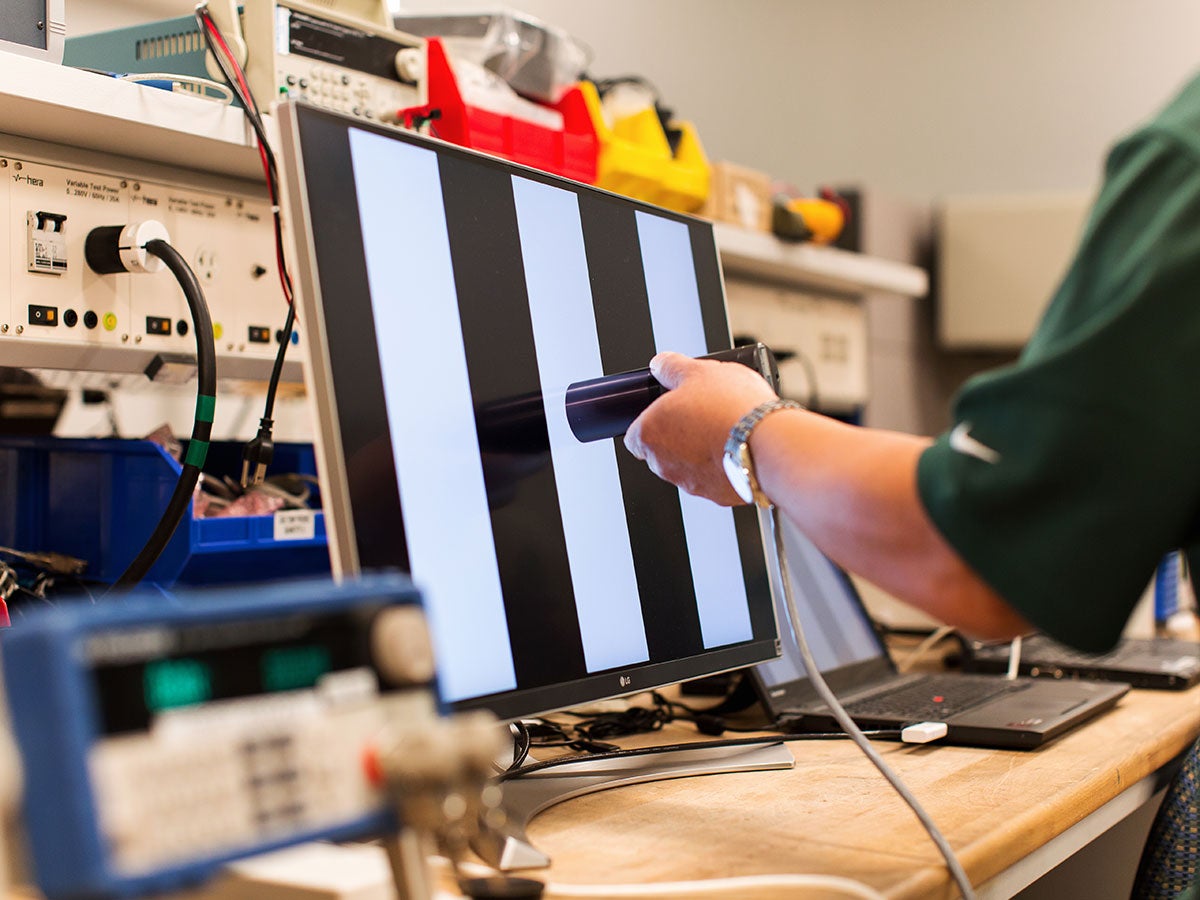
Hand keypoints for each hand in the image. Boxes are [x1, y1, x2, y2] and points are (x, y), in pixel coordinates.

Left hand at [624, 350, 777, 504]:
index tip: (671, 410)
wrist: (767, 443)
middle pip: (661, 450)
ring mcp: (689, 483)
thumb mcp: (699, 370)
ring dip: (700, 451)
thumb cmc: (731, 409)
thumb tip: (661, 364)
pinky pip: (713, 479)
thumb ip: (672, 367)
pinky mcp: (716, 496)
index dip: (654, 419)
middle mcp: (663, 464)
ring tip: (725, 429)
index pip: (635, 433)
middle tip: (702, 415)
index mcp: (649, 434)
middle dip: (679, 435)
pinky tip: (738, 447)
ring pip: (687, 466)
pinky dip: (722, 466)